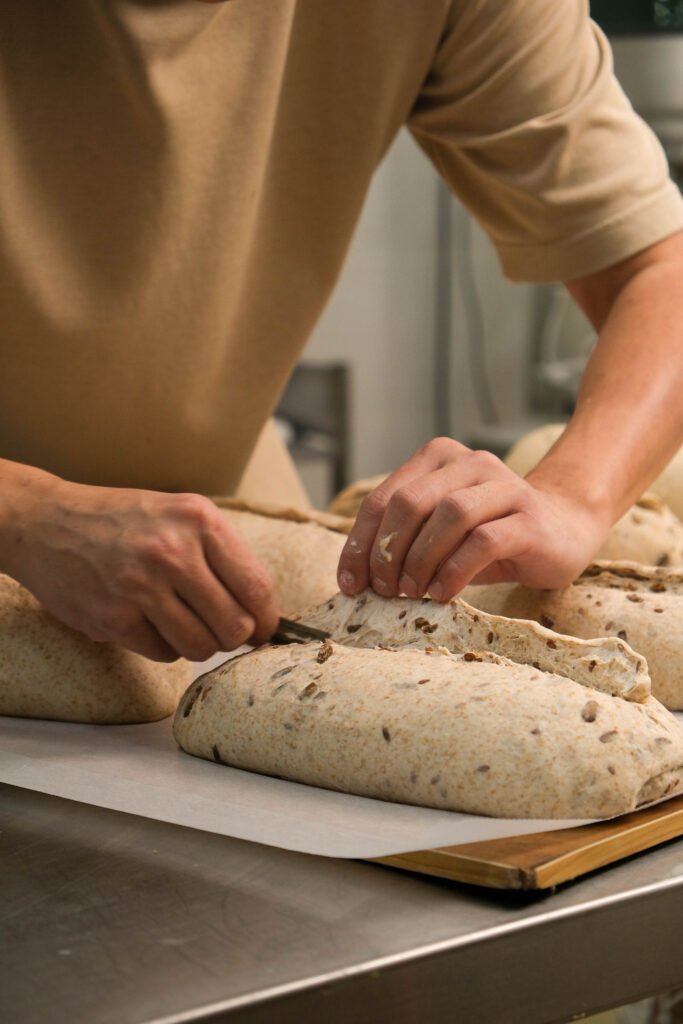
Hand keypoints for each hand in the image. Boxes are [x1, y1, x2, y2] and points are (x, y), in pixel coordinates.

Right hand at [2, 471, 279, 660]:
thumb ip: (222, 555)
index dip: (267, 620)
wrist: (46, 522)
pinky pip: (163, 653)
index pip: (257, 587)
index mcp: (199, 520)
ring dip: (197, 644)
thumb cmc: (123, 521)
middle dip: (232, 636)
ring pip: (200, 647)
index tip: (264, 630)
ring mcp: (140, 586)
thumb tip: (264, 613)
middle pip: (234, 626)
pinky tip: (145, 619)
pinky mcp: (112, 618)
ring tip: (179, 620)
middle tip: (218, 629)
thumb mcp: (179, 515)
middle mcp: (172, 551)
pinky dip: (163, 645)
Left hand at [337, 437, 609, 600]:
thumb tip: (358, 578)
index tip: (351, 583)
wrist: (564, 530)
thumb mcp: (440, 533)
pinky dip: (454, 570)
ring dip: (420, 559)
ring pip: (448, 514)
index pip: (384, 498)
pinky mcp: (528, 518)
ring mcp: (504, 486)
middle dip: (388, 550)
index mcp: (439, 458)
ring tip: (410, 592)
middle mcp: (470, 463)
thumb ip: (404, 540)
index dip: (361, 543)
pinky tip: (442, 593)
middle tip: (383, 590)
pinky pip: (483, 540)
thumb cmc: (491, 535)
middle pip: (410, 501)